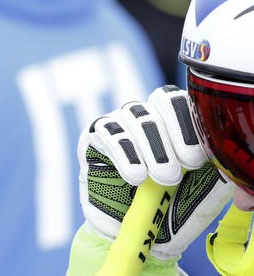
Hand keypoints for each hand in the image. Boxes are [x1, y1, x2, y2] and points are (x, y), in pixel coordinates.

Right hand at [79, 85, 233, 260]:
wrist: (138, 234)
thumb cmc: (177, 208)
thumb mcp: (207, 189)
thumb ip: (223, 171)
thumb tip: (242, 167)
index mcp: (180, 122)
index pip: (187, 101)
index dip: (194, 123)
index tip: (201, 157)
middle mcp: (150, 116)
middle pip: (162, 100)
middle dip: (177, 132)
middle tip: (187, 165)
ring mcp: (121, 124)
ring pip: (137, 116)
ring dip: (154, 148)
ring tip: (163, 178)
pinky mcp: (95, 137)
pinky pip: (109, 132)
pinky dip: (125, 153)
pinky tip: (136, 176)